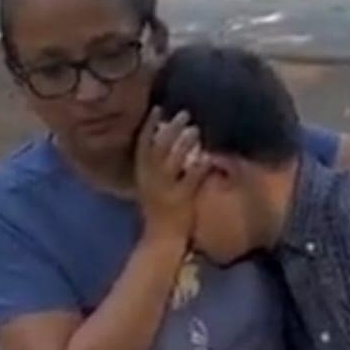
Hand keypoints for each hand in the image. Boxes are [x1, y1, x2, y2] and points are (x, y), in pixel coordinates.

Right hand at [135, 107, 209, 243]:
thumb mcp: (150, 186)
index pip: (141, 146)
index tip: (158, 109)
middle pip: (158, 148)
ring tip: (195, 130)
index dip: (149, 126)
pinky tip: (209, 157)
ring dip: (184, 143)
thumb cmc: (158, 211)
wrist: (161, 241)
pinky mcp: (181, 200)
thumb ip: (155, 167)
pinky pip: (191, 179)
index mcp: (141, 176)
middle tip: (184, 114)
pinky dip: (199, 166)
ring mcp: (165, 190)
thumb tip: (165, 141)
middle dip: (170, 128)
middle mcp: (150, 180)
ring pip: (173, 160)